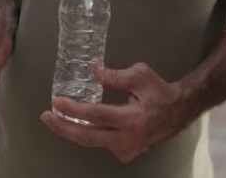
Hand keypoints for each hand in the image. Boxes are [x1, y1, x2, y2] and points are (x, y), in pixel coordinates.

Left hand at [40, 62, 189, 162]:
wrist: (179, 112)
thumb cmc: (159, 91)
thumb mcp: (140, 75)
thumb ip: (115, 76)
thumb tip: (93, 70)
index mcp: (132, 118)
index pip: (96, 115)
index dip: (73, 109)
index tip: (56, 102)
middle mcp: (128, 139)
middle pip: (87, 137)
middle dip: (63, 128)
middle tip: (46, 117)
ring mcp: (126, 150)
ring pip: (92, 142)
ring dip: (73, 130)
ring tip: (57, 118)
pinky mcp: (126, 154)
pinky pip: (102, 142)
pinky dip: (90, 132)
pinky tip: (82, 122)